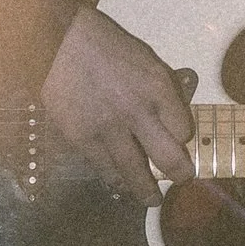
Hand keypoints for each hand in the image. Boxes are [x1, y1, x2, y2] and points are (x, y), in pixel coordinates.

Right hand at [41, 5, 198, 204]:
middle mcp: (137, 112)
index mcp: (158, 88)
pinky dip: (115, 181)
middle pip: (168, 156)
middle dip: (179, 174)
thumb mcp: (146, 61)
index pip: (183, 128)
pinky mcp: (82, 138)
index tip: (179, 140)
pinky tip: (120, 188)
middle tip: (183, 180)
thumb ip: (160, 90)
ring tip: (152, 200)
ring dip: (146, 190)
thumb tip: (171, 117)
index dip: (183, 137)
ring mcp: (109, 129)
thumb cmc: (106, 47)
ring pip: (134, 171)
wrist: (61, 45)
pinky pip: (104, 168)